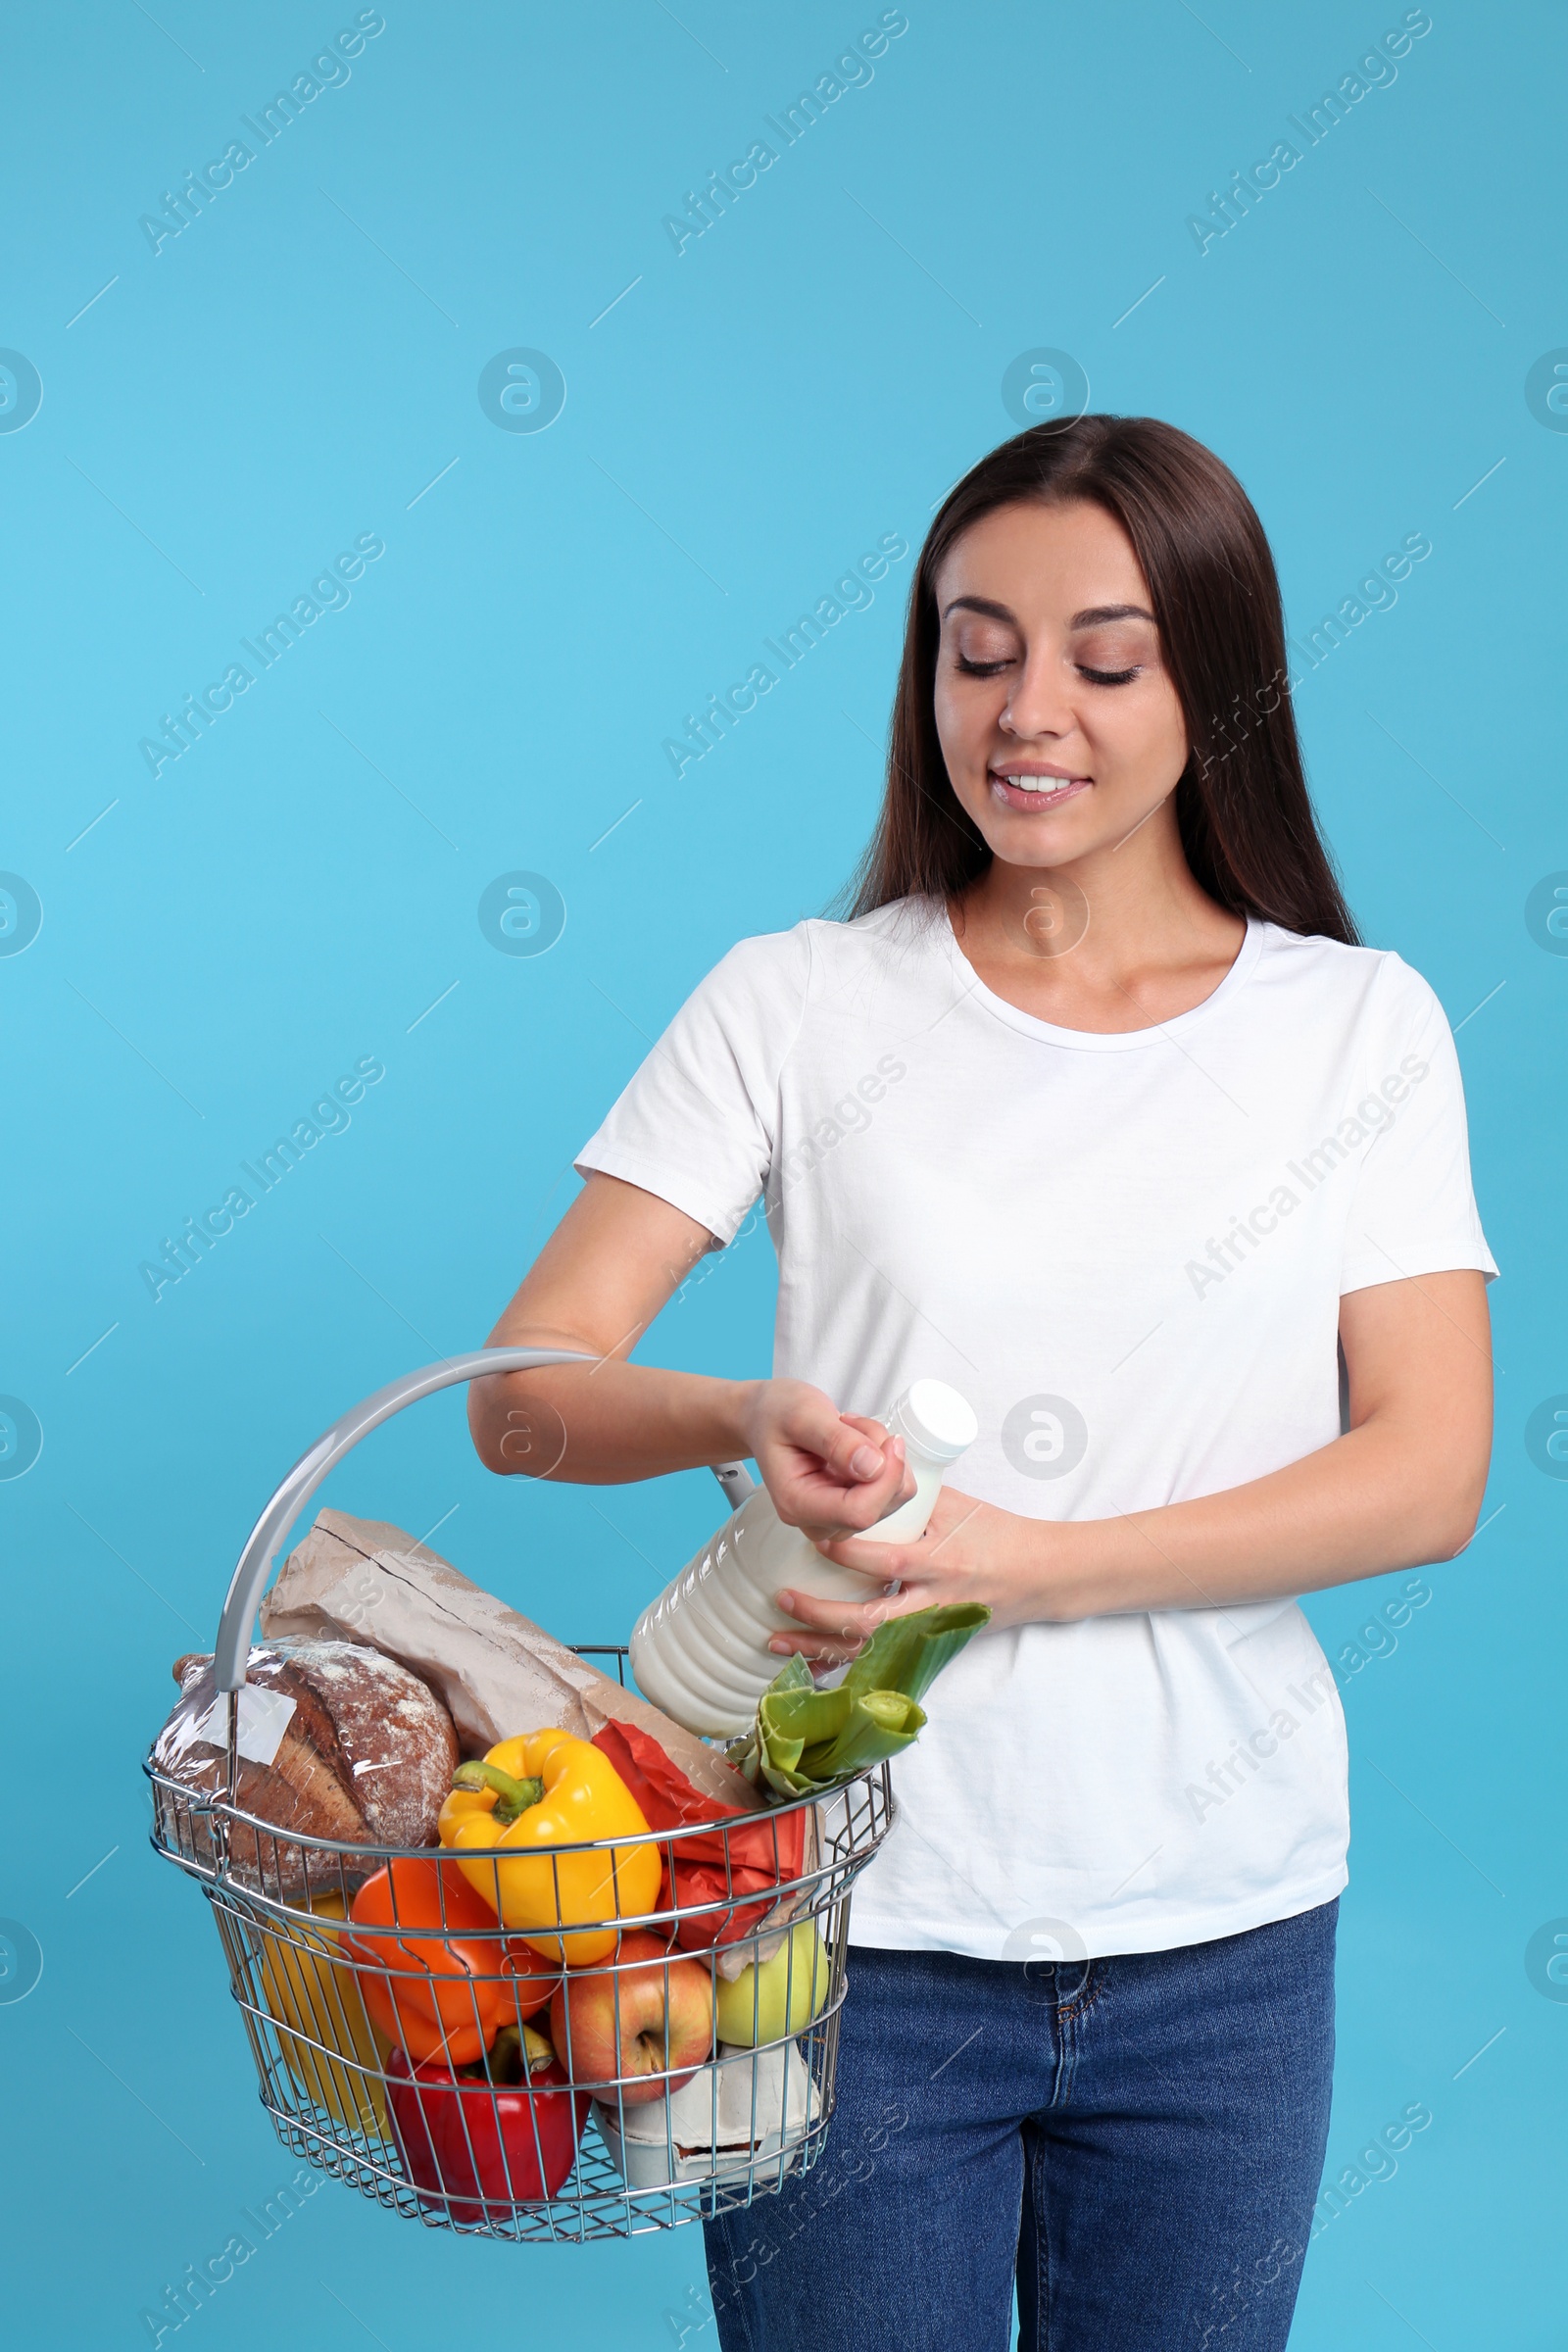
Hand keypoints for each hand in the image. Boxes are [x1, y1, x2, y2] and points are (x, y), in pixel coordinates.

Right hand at [739, 1379, 914, 1540]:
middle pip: (878, 1508)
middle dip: (884, 1460)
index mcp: (796, 1504)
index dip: (886, 1479)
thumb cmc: (775, 1415)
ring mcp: (835, 1518)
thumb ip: (836, 1440)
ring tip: (850, 1430)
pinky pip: (891, 1491)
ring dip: (886, 1457)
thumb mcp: (802, 1414)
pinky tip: (859, 1444)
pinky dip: (887, 1462)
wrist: (765, 1417)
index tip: (890, 1441)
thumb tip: (873, 1467)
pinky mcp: (851, 1507)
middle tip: (853, 1423)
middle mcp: (815, 1520)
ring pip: (891, 1499)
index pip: (858, 1512)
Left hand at [771, 1485, 1049, 1662]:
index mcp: (942, 1561)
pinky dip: (844, 1663)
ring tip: (777, 1641)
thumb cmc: (1000, 1534)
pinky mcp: (932, 1644)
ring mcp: (933, 1629)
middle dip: (821, 1614)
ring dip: (821, 1647)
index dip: (845, 1553)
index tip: (813, 1538)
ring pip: (871, 1649)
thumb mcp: (957, 1507)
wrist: (1045, 1574)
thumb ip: (909, 1499)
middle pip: (871, 1620)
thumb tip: (861, 1479)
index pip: (886, 1561)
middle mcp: (936, 1602)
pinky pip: (881, 1660)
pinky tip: (811, 1662)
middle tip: (782, 1598)